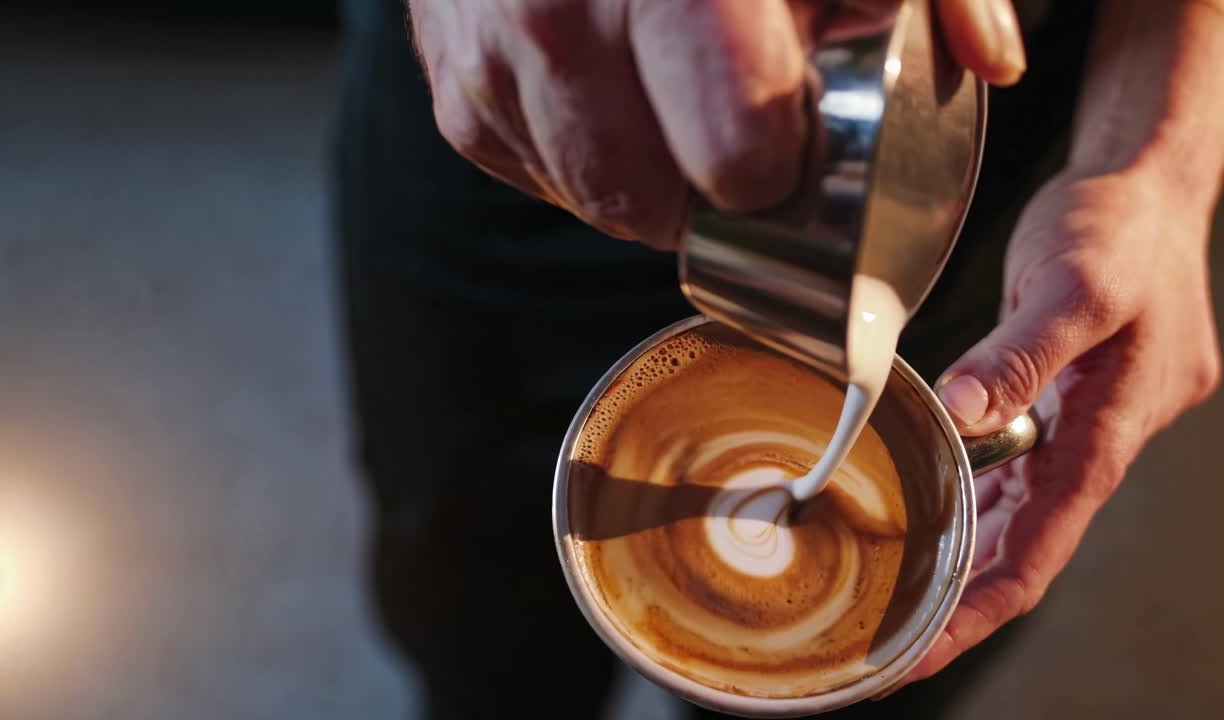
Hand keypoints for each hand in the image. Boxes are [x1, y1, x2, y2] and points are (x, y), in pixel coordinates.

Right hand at [408, 0, 1026, 248]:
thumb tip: (993, 63)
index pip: (737, 153)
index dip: (776, 168)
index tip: (787, 139)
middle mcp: (567, 16)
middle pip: (652, 203)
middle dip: (705, 190)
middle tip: (732, 135)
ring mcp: (496, 56)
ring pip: (590, 199)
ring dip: (644, 182)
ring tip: (670, 108)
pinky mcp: (457, 89)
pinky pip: (535, 174)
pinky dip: (580, 159)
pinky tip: (607, 97)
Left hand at [897, 166, 1220, 686]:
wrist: (1146, 181)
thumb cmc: (1120, 226)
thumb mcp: (1073, 282)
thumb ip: (1018, 354)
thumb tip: (965, 416)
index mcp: (1113, 423)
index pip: (1044, 542)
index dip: (983, 603)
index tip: (927, 650)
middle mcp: (1106, 435)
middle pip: (1032, 542)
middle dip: (967, 599)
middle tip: (895, 647)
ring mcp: (1091, 420)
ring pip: (1025, 511)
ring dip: (972, 555)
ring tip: (904, 601)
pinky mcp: (1069, 398)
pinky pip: (1023, 468)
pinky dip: (981, 500)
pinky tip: (939, 518)